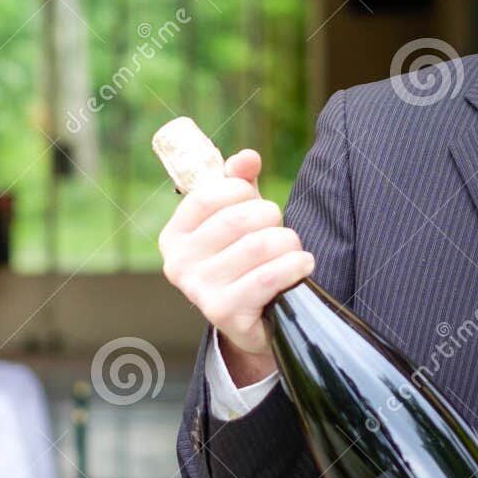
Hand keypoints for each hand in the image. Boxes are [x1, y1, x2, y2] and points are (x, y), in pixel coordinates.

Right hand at [158, 147, 313, 368]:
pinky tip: (302, 265)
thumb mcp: (239, 216)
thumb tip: (248, 158)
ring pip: (259, 246)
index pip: (208, 195)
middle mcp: (179, 263)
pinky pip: (268, 277)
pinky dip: (294, 266)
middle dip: (271, 218)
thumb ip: (240, 182)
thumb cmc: (244, 259)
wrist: (253, 320)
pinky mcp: (224, 312)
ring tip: (293, 250)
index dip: (241, 191)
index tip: (255, 200)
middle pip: (238, 218)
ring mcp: (199, 289)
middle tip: (280, 230)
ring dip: (288, 243)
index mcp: (175, 235)